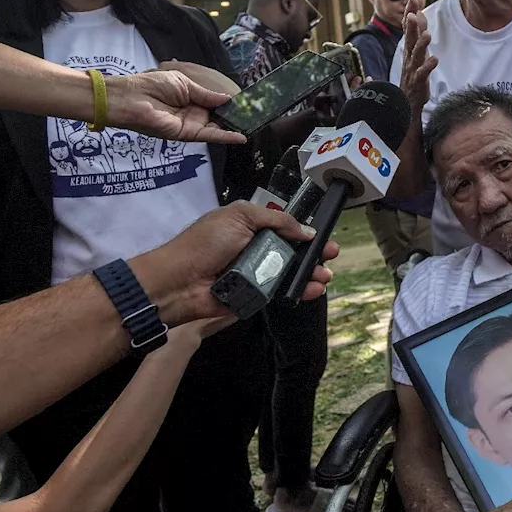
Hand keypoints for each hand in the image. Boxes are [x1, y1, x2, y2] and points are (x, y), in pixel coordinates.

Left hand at [107, 66, 245, 144]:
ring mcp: (190, 125)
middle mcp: (192, 113)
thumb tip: (228, 99)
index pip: (214, 102)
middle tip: (255, 115)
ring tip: (254, 125)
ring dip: (234, 127)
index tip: (246, 104)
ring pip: (217, 128)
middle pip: (218, 117)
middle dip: (235, 117)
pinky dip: (225, 137)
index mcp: (190, 97)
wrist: (132, 99)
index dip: (229, 104)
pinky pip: (209, 136)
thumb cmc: (153, 86)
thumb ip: (207, 95)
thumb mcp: (185, 84)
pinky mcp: (187, 135)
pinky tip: (241, 136)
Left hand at [132, 201, 339, 326]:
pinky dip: (299, 291)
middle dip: (313, 253)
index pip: (282, 228)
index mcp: (248, 227)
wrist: (179, 281)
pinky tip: (314, 289)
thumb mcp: (240, 216)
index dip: (303, 232)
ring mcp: (254, 274)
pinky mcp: (254, 295)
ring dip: (310, 273)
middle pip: (291, 251)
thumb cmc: (206, 243)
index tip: (322, 235)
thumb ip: (277, 220)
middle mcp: (253, 250)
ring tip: (325, 275)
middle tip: (332, 255)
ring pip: (289, 273)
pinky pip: (280, 292)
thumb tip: (306, 231)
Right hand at [400, 0, 437, 108]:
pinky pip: (422, 74)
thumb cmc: (412, 76)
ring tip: (427, 35)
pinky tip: (435, 59)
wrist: (406, 103)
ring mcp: (412, 70)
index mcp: (408, 49)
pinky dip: (427, 67)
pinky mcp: (418, 83)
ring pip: (416, 55)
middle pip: (409, 39)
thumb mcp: (416, 52)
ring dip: (421, 45)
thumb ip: (417, 33)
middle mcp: (408, 57)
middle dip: (411, 25)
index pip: (408, 28)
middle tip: (413, 13)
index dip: (410, 14)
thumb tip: (419, 14)